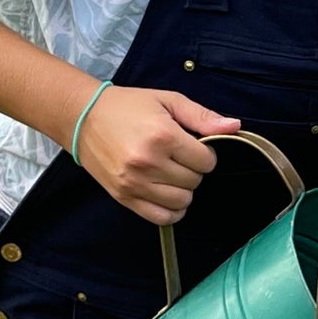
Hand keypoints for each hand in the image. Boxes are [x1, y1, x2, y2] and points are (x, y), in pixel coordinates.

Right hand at [74, 86, 238, 224]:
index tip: (191, 145)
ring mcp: (135, 183)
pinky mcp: (124, 197)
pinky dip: (171, 210)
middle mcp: (148, 162)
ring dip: (182, 189)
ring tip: (169, 172)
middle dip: (192, 169)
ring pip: (182, 201)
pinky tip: (166, 192)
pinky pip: (161, 217)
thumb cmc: (127, 107)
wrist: (83, 118)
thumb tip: (234, 127)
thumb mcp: (168, 101)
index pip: (206, 161)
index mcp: (163, 136)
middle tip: (176, 156)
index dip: (204, 153)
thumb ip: (202, 116)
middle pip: (195, 182)